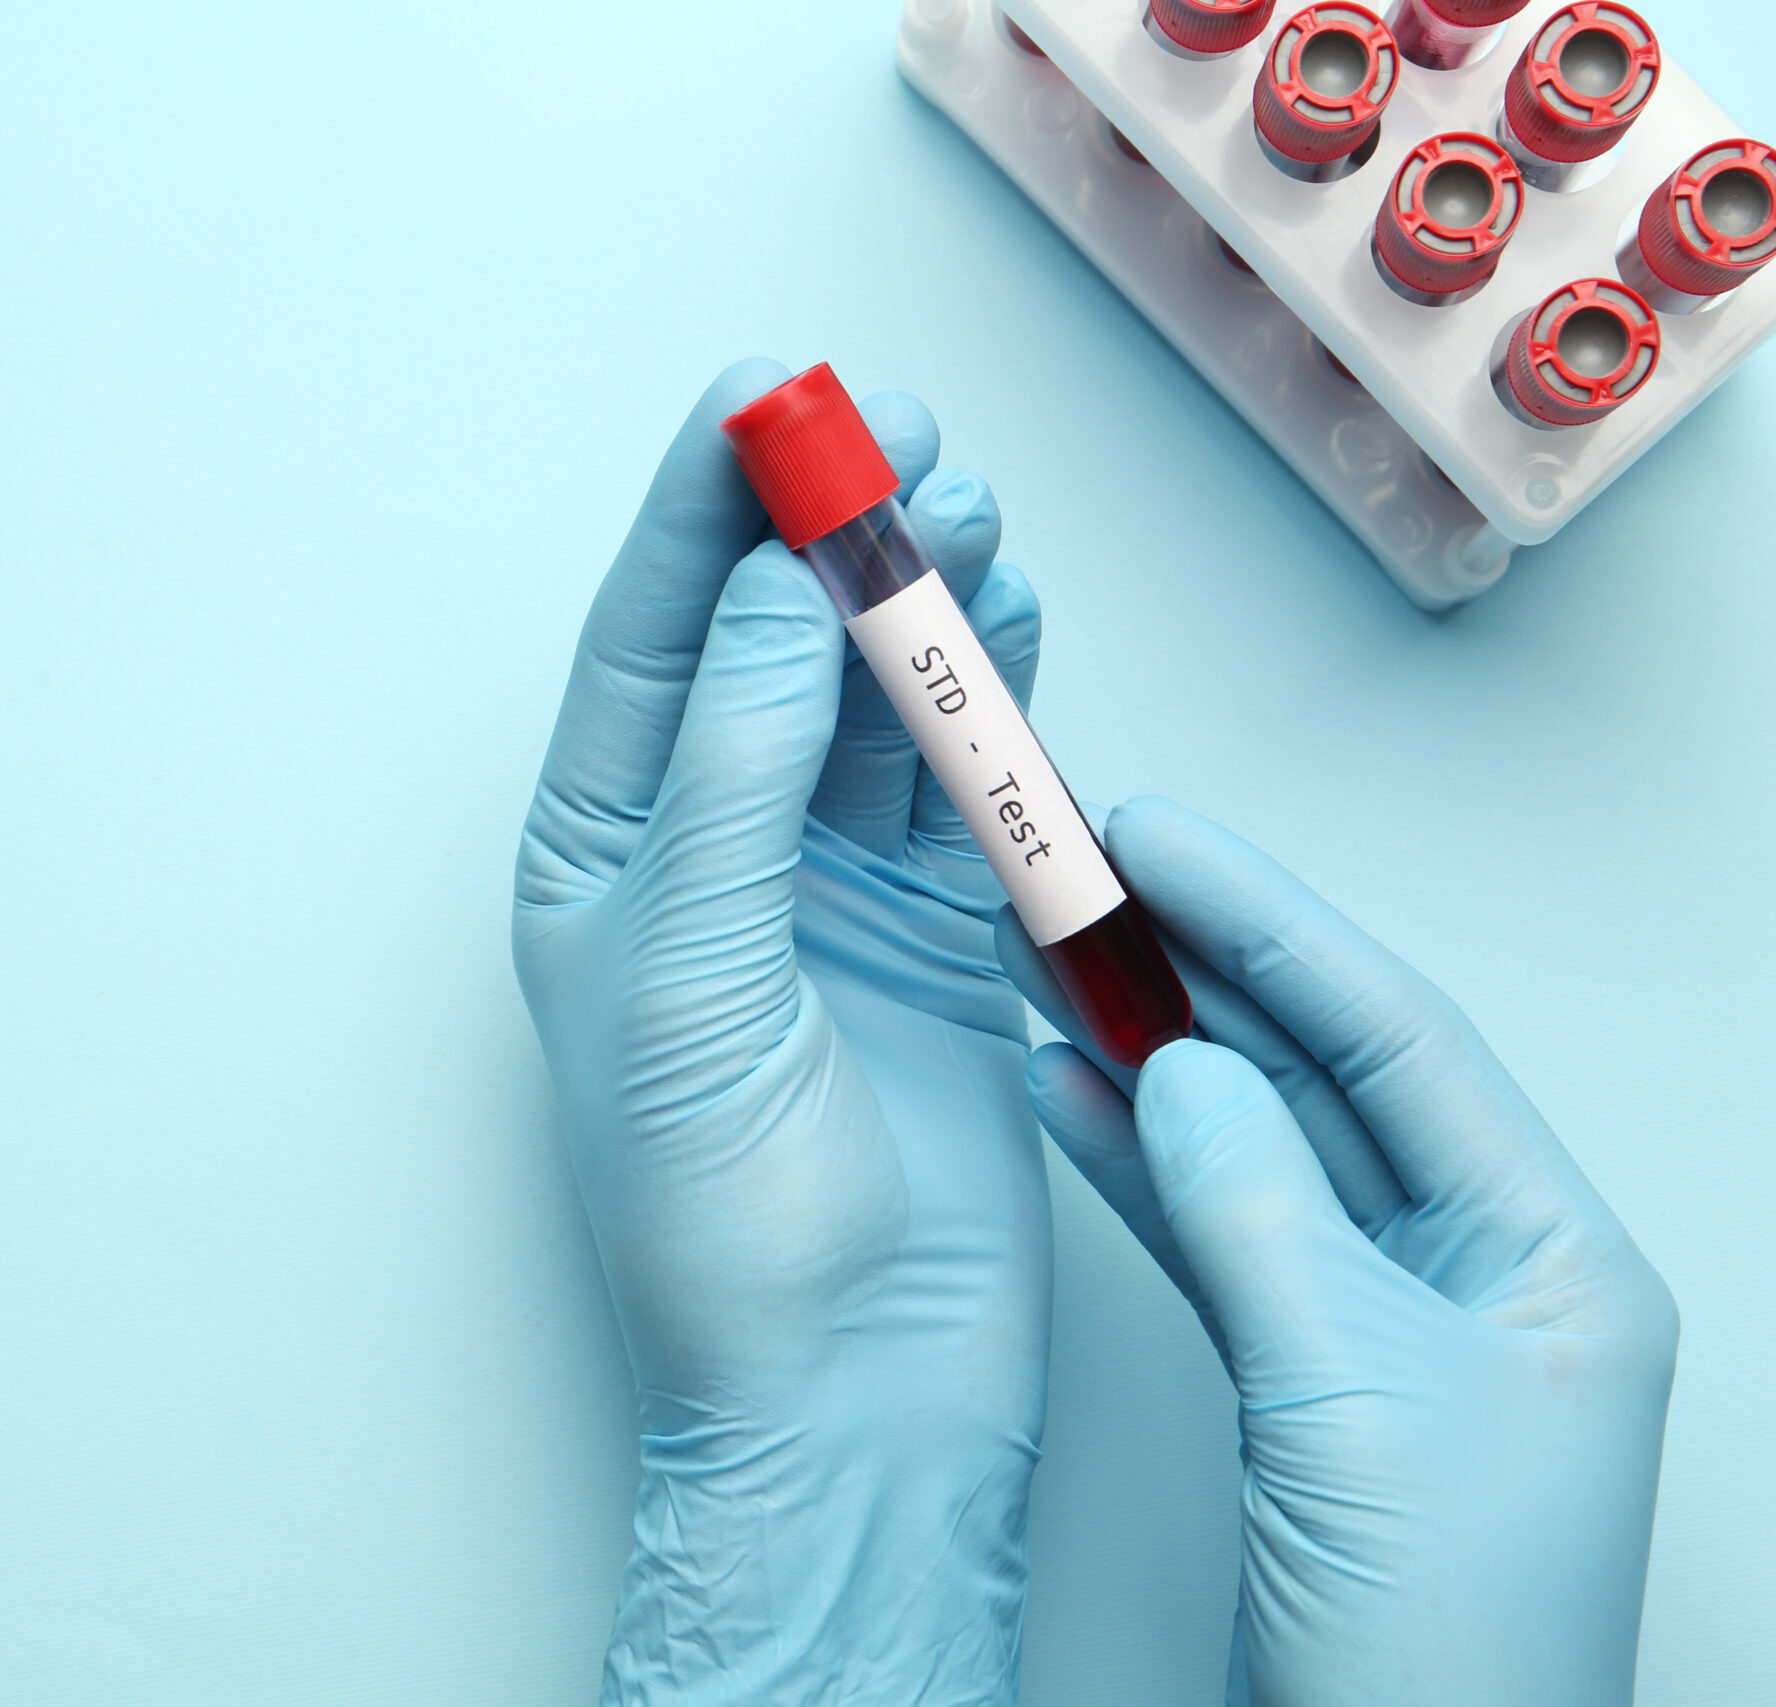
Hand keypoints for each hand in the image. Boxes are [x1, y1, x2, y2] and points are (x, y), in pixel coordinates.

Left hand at [514, 360, 1052, 1704]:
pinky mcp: (942, 935)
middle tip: (899, 431)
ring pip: (876, 702)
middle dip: (829, 537)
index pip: (647, 649)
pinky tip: (1013, 619)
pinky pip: (967, 783)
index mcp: (602, 865)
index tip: (759, 396)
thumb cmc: (724, 1224)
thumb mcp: (695, 978)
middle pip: (770, 652)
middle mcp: (710, 860)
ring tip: (971, 511)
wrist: (856, 1391)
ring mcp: (830, 892)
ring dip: (924, 602)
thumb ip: (738, 779)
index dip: (701, 517)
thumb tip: (778, 600)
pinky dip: (996, 700)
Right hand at [1001, 798, 1677, 1706]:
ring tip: (1044, 958)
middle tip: (1085, 875)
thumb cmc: (1435, 1642)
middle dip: (1203, 970)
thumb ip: (1257, 1208)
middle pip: (1330, 1072)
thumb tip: (1182, 1064)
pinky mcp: (1312, 1381)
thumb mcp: (1346, 1395)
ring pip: (1262, 1144)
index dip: (1271, 921)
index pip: (1402, 1038)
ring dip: (1154, 1052)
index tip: (1156, 834)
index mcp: (1555, 1260)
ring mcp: (1396, 1327)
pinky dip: (1138, 1161)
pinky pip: (1221, 1231)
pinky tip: (1063, 1092)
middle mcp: (1487, 1274)